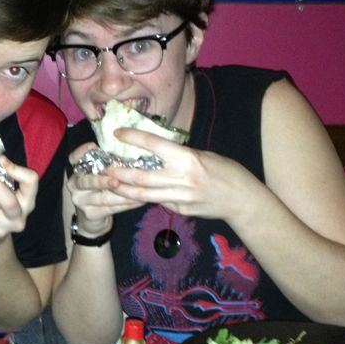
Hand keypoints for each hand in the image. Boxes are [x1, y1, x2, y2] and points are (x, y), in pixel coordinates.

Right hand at [67, 141, 141, 234]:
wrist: (93, 217)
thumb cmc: (101, 189)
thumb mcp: (100, 174)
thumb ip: (108, 164)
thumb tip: (131, 150)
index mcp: (77, 170)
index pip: (74, 158)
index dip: (81, 152)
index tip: (93, 146)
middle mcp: (74, 184)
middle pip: (87, 181)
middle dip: (103, 181)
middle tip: (117, 180)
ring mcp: (80, 200)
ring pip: (103, 197)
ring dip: (122, 194)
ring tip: (138, 191)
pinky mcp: (90, 214)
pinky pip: (110, 208)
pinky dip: (126, 205)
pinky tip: (138, 201)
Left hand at [101, 128, 258, 220]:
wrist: (241, 200)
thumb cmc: (225, 171)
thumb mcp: (203, 155)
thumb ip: (178, 155)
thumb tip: (154, 152)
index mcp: (187, 158)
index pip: (153, 145)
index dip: (132, 138)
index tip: (117, 133)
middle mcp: (181, 178)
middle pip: (139, 175)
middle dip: (117, 171)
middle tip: (103, 167)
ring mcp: (179, 197)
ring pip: (142, 193)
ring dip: (122, 188)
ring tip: (108, 182)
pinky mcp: (179, 210)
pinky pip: (156, 201)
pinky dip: (143, 196)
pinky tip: (131, 193)